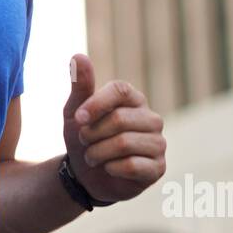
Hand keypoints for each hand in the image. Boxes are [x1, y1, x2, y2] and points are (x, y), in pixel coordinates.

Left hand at [62, 53, 165, 204]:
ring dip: (98, 153)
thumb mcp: (75, 112)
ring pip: (124, 143)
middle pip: (119, 119)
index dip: (96, 104)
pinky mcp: (158, 167)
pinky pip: (132, 165)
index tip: (77, 118)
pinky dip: (111, 168)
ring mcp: (158, 143)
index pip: (120, 90)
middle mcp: (151, 118)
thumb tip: (78, 56)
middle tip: (84, 141)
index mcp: (133, 100)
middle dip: (92, 134)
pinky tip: (109, 168)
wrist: (86, 176)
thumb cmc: (84, 138)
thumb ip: (80, 85)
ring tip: (92, 157)